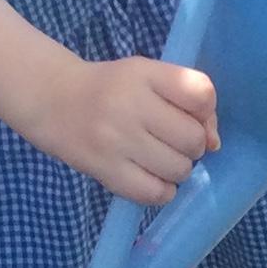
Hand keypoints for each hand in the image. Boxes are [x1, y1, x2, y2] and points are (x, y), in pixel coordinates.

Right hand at [30, 53, 220, 204]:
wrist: (52, 100)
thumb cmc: (110, 89)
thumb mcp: (146, 76)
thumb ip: (186, 100)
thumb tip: (214, 143)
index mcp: (144, 74)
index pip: (201, 93)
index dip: (205, 111)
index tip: (190, 115)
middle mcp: (130, 105)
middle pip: (193, 138)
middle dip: (191, 145)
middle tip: (170, 140)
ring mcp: (116, 140)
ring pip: (179, 169)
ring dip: (177, 169)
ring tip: (158, 159)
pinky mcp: (105, 171)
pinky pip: (155, 193)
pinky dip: (162, 190)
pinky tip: (150, 177)